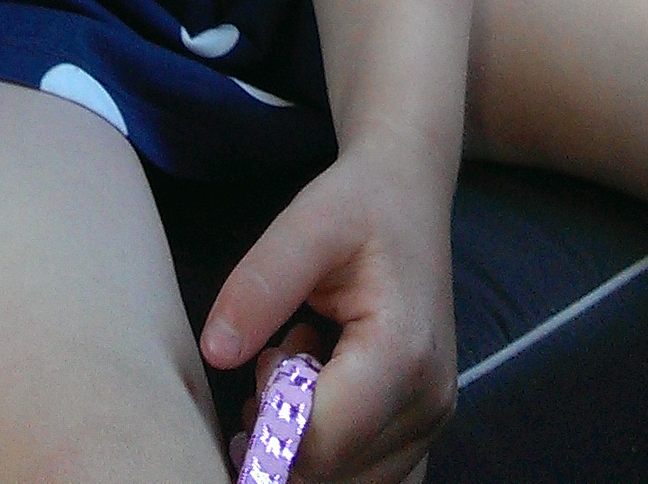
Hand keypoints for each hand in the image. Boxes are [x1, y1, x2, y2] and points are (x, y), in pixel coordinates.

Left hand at [202, 138, 456, 482]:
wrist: (409, 192)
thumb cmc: (360, 203)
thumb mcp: (307, 220)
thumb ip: (260, 284)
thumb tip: (216, 353)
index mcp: (403, 355)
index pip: (319, 444)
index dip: (270, 417)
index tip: (265, 355)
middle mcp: (428, 402)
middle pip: (328, 474)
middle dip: (282, 431)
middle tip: (278, 356)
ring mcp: (431, 423)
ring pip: (343, 482)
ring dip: (302, 443)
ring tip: (300, 367)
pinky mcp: (423, 430)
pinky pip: (366, 478)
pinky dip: (328, 454)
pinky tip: (316, 397)